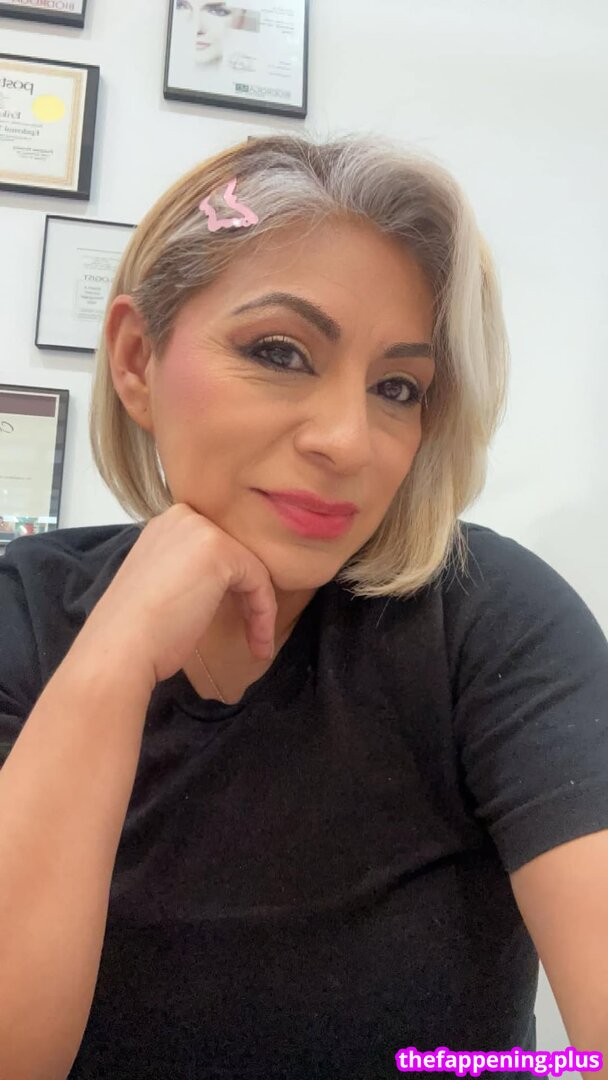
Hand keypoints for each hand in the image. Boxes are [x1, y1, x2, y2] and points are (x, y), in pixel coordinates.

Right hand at [74, 502, 277, 688]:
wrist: (120, 648)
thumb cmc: (137, 632)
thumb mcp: (162, 585)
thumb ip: (187, 571)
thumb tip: (218, 583)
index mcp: (165, 526)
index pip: (215, 547)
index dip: (230, 583)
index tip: (234, 616)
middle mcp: (182, 518)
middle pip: (235, 554)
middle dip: (248, 594)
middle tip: (252, 630)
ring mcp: (200, 531)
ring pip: (250, 568)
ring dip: (259, 609)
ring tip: (258, 644)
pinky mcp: (219, 551)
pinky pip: (259, 580)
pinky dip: (263, 613)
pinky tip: (259, 643)